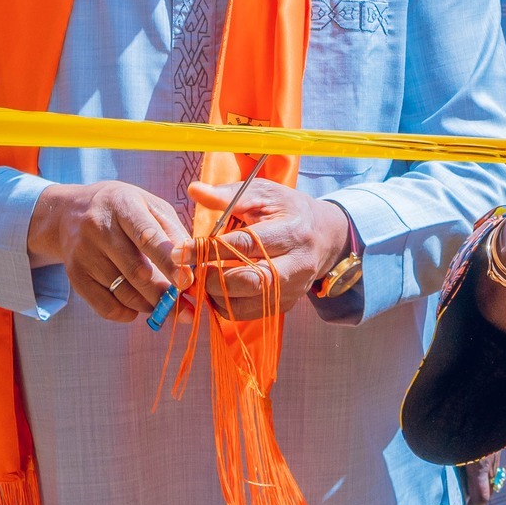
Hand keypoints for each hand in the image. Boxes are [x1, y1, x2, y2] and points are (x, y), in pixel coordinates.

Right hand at [28, 181, 189, 321]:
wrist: (71, 212)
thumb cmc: (125, 209)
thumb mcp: (151, 207)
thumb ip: (174, 232)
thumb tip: (195, 265)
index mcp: (124, 206)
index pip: (147, 236)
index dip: (168, 261)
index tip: (187, 282)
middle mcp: (99, 228)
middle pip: (135, 271)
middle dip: (163, 293)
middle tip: (185, 308)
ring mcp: (83, 253)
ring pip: (122, 291)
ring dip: (149, 304)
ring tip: (165, 305)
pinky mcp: (74, 275)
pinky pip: (104, 305)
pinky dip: (126, 313)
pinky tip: (138, 308)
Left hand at [180, 178, 352, 321]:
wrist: (326, 235)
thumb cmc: (289, 210)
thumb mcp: (264, 193)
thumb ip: (229, 194)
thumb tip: (195, 190)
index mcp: (292, 232)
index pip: (244, 245)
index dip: (208, 249)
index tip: (179, 251)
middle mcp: (297, 264)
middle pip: (249, 280)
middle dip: (211, 278)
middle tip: (189, 270)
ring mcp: (293, 287)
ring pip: (247, 302)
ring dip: (215, 294)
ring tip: (199, 279)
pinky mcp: (286, 303)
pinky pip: (249, 313)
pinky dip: (225, 304)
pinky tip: (215, 289)